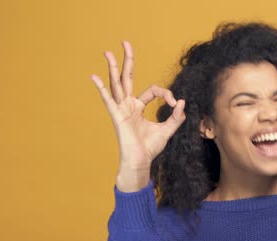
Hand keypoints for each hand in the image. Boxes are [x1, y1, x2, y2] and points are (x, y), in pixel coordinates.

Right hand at [90, 41, 185, 170]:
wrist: (141, 161)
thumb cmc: (151, 148)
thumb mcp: (168, 130)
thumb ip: (176, 116)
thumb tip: (182, 101)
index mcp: (139, 107)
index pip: (154, 90)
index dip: (166, 93)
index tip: (174, 103)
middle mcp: (128, 105)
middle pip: (128, 78)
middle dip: (127, 60)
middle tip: (125, 42)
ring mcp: (121, 109)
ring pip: (117, 84)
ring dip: (112, 68)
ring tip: (108, 52)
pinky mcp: (117, 115)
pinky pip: (108, 100)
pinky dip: (101, 88)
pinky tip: (94, 77)